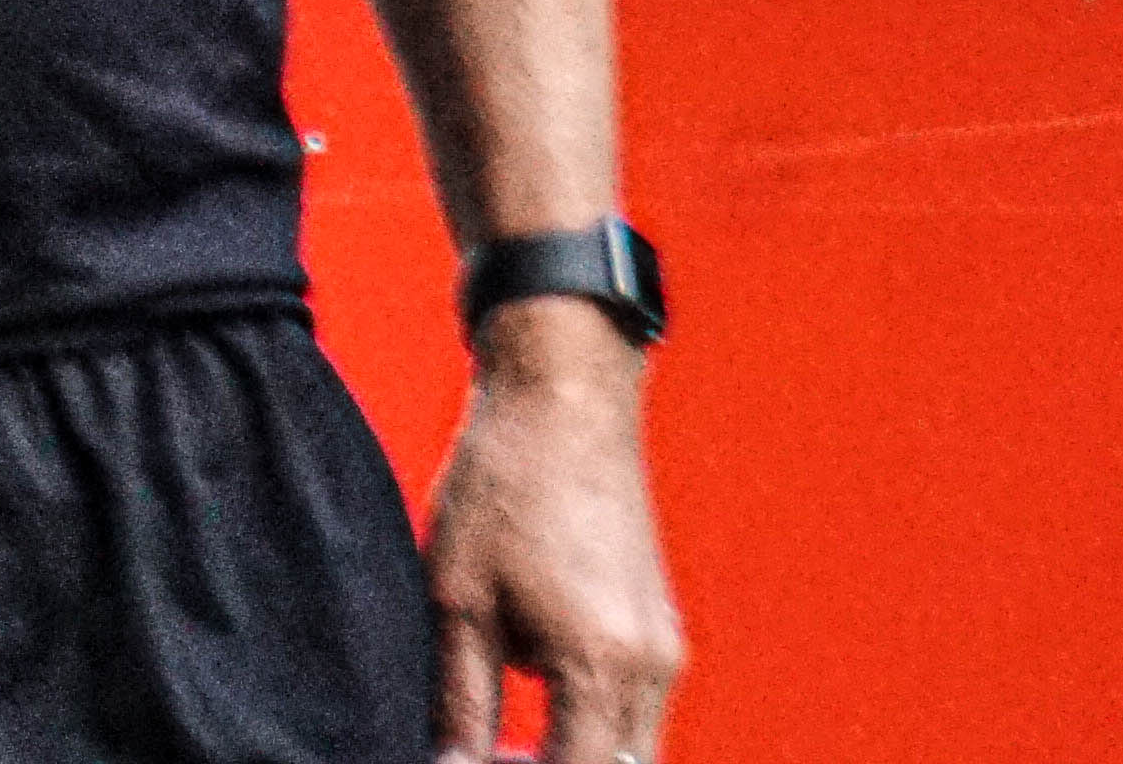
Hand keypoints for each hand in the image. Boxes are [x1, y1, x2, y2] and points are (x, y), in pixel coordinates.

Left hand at [422, 326, 679, 763]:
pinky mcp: (658, 628)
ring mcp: (664, 649)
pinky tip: (523, 689)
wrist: (563, 395)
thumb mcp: (458, 597)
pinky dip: (586, 721)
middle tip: (485, 756)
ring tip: (498, 739)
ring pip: (627, 748)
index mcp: (601, 667)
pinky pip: (631, 710)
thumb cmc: (504, 483)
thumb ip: (462, 699)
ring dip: (573, 753)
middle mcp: (651, 669)